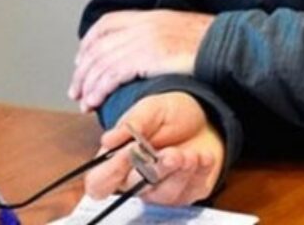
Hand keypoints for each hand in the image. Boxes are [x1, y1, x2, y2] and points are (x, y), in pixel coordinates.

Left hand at [69, 10, 213, 111]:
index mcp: (147, 16)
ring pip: (101, 62)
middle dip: (82, 70)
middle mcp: (141, 25)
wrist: (225, 44)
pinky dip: (99, 89)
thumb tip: (145, 51)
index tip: (81, 60)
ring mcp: (142, 40)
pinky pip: (112, 74)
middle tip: (76, 90)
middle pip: (98, 46)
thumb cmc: (209, 42)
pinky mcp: (146, 58)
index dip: (88, 43)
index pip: (106, 24)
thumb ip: (157, 35)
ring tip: (83, 102)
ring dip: (87, 84)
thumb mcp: (177, 29)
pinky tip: (95, 102)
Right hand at [84, 92, 224, 205]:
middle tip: (170, 153)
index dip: (111, 171)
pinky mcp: (186, 194)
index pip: (100, 182)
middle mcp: (135, 181)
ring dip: (180, 172)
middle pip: (135, 189)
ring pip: (165, 194)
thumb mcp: (150, 109)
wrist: (203, 117)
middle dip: (156, 170)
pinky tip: (203, 156)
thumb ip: (132, 124)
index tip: (131, 149)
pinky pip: (190, 192)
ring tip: (190, 154)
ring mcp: (161, 191)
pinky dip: (199, 172)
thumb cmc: (169, 114)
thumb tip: (107, 140)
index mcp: (117, 161)